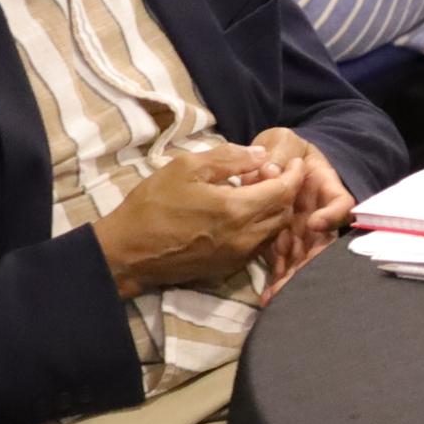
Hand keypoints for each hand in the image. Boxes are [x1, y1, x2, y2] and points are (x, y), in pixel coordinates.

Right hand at [93, 145, 295, 296]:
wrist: (128, 252)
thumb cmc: (153, 204)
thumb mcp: (186, 168)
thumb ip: (228, 159)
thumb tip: (261, 154)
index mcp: (237, 209)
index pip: (284, 191)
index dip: (294, 174)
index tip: (295, 162)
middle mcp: (246, 237)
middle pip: (284, 212)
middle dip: (285, 191)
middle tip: (267, 175)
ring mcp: (239, 257)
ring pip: (275, 231)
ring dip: (274, 210)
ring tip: (255, 192)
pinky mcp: (230, 269)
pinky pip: (260, 246)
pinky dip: (262, 228)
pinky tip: (244, 214)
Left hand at [247, 125, 355, 287]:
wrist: (275, 160)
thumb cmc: (286, 149)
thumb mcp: (284, 141)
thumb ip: (279, 154)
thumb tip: (269, 171)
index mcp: (325, 188)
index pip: (340, 203)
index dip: (332, 215)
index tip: (314, 222)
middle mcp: (319, 214)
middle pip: (323, 242)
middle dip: (309, 262)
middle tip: (293, 277)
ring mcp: (303, 231)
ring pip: (305, 258)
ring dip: (293, 278)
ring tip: (279, 295)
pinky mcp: (282, 241)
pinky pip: (283, 263)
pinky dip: (277, 280)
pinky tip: (268, 297)